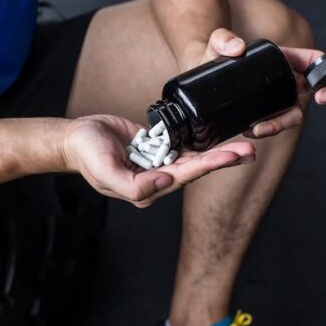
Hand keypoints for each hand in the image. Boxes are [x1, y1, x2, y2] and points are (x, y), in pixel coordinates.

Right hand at [62, 115, 254, 207]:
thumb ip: (134, 186)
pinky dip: (202, 141)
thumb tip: (165, 182)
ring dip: (218, 151)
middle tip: (249, 152)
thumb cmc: (87, 155)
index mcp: (148, 188)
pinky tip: (220, 136)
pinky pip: (183, 144)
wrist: (76, 138)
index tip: (228, 157)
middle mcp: (158, 178)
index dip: (208, 165)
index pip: (184, 176)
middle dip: (223, 160)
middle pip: (196, 168)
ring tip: (243, 147)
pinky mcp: (158, 146)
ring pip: (194, 157)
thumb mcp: (105, 173)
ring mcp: (159, 162)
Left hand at [187, 29, 325, 139]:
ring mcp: (275, 99)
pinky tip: (248, 131)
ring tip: (257, 128)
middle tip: (313, 104)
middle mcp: (285, 79)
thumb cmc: (212, 54)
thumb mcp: (216, 44)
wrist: (196, 73)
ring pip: (291, 114)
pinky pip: (271, 125)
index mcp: (284, 58)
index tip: (324, 89)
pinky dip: (265, 129)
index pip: (315, 62)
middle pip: (317, 90)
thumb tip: (238, 48)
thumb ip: (223, 39)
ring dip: (281, 123)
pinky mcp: (261, 114)